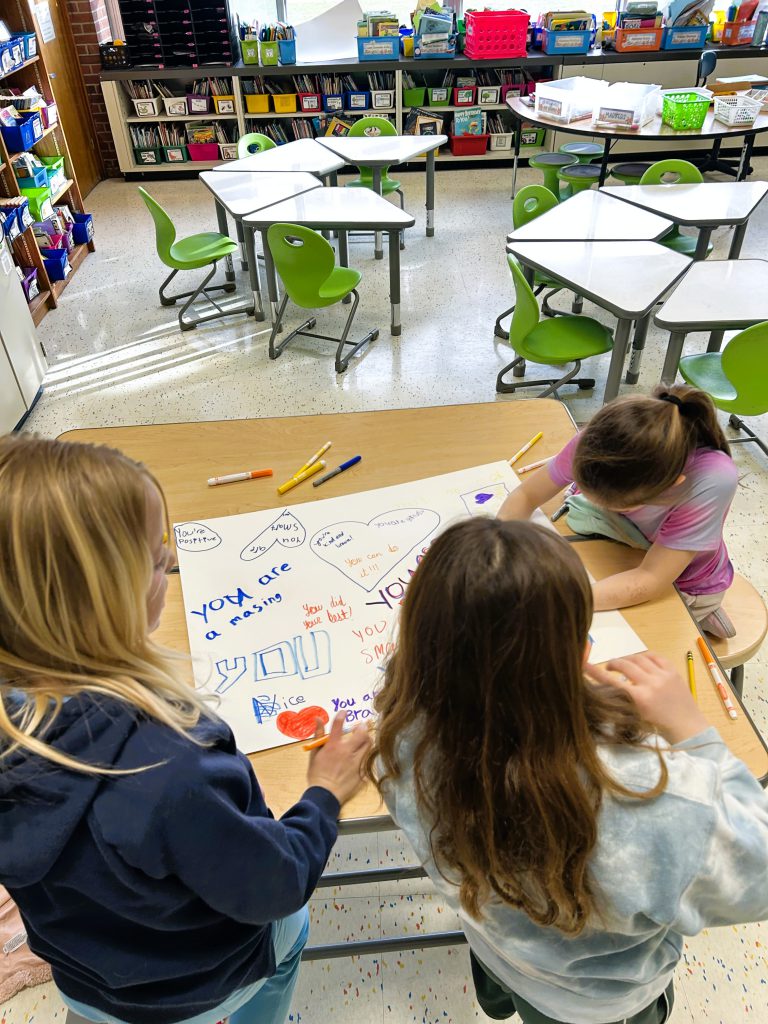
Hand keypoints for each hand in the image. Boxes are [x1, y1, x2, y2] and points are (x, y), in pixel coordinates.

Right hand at [306, 711, 371, 806]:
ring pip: (368, 745)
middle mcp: (347, 751)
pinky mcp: (362, 771)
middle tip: (361, 726)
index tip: (345, 712)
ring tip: (363, 740)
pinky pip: (368, 759)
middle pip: (361, 733)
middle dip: (362, 727)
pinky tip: (362, 756)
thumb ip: (318, 735)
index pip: (339, 725)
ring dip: (366, 739)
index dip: (342, 715)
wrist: (325, 795)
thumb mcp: (314, 754)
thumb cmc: (317, 774)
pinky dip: (366, 755)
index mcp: (333, 746)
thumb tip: (317, 718)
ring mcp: (356, 761)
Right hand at [584, 652, 709, 744]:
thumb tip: (605, 688)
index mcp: (639, 698)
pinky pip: (655, 656)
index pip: (612, 681)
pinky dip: (644, 656)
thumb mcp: (636, 716)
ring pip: (639, 657)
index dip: (595, 672)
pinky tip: (641, 661)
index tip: (583, 664)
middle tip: (609, 667)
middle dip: (613, 663)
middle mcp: (651, 683)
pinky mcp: (672, 671)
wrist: (687, 727)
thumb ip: (621, 700)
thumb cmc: (658, 728)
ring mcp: (663, 675)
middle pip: (625, 664)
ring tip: (624, 664)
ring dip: (628, 659)